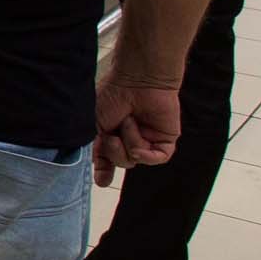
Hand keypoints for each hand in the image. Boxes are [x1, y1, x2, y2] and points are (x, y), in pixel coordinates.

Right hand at [93, 71, 181, 186]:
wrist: (137, 79)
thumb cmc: (113, 94)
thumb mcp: (94, 124)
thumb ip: (97, 148)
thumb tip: (97, 169)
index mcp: (111, 132)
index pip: (108, 157)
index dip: (104, 169)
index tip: (102, 180)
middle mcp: (130, 137)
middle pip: (121, 162)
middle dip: (114, 152)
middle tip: (112, 135)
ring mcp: (148, 138)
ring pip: (136, 160)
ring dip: (129, 143)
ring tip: (129, 122)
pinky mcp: (166, 139)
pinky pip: (157, 158)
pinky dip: (146, 152)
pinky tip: (140, 140)